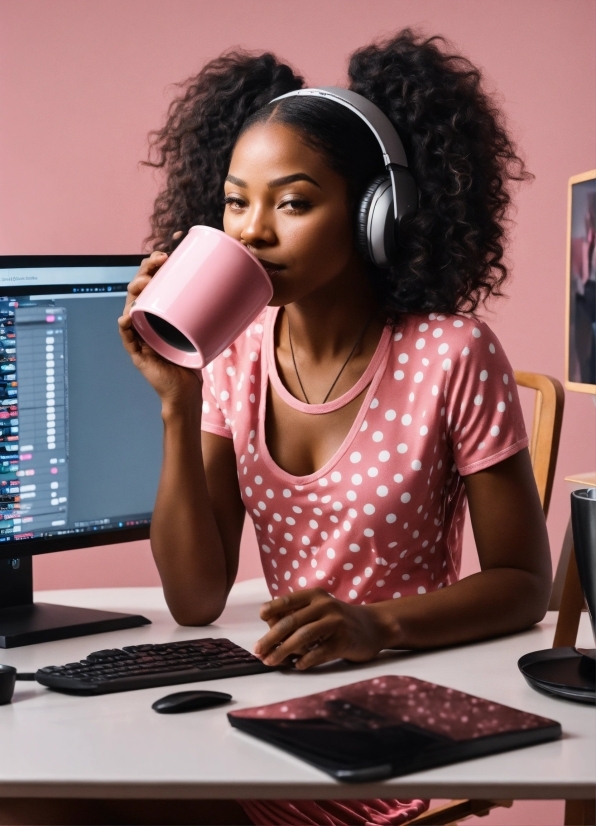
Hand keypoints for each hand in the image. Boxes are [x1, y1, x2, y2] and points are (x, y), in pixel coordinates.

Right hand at [118, 249, 200, 405]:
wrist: (187, 392)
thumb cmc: (195, 359)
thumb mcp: (204, 330)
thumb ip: (214, 312)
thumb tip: (242, 290)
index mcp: (158, 313)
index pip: (153, 284)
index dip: (154, 267)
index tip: (166, 254)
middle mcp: (146, 322)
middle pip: (139, 291)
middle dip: (145, 273)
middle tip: (158, 261)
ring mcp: (140, 337)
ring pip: (130, 310)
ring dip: (134, 294)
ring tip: (143, 284)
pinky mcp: (139, 355)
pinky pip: (128, 339)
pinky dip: (125, 328)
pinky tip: (126, 319)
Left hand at [254, 588, 391, 669]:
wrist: (373, 626)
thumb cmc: (337, 620)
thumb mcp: (319, 610)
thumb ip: (298, 615)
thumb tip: (269, 629)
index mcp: (315, 596)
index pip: (288, 600)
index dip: (272, 609)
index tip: (261, 618)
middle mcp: (325, 606)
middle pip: (291, 621)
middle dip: (271, 638)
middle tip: (258, 650)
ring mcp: (336, 623)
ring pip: (302, 637)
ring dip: (283, 651)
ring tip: (271, 661)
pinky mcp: (344, 641)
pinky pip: (319, 652)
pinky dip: (305, 660)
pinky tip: (297, 665)